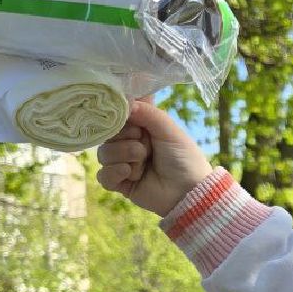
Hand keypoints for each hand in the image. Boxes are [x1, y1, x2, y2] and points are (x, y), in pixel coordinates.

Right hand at [95, 99, 214, 216]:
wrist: (189, 191)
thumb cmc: (184, 158)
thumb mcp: (168, 129)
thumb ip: (147, 111)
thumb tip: (124, 100)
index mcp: (140, 128)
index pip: (116, 116)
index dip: (120, 117)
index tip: (132, 120)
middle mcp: (128, 144)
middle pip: (107, 135)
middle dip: (126, 139)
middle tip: (146, 145)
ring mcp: (123, 163)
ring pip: (103, 154)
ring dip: (124, 155)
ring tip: (143, 160)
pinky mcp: (120, 183)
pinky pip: (103, 176)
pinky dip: (114, 173)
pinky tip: (130, 173)